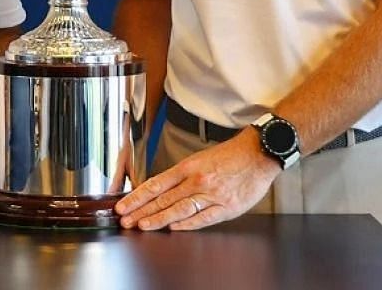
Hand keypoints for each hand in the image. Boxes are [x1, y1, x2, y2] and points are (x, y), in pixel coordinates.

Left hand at [114, 132, 280, 230]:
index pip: (155, 184)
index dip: (137, 197)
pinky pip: (204, 218)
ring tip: (142, 225)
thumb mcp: (199, 160)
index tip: (123, 205)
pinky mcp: (227, 207)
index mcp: (187, 167)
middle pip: (163, 198)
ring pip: (179, 209)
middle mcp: (197, 181)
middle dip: (141, 210)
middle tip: (125, 220)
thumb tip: (159, 191)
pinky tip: (173, 228)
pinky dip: (187, 224)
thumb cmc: (229, 156)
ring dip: (159, 219)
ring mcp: (212, 195)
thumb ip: (181, 177)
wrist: (258, 153)